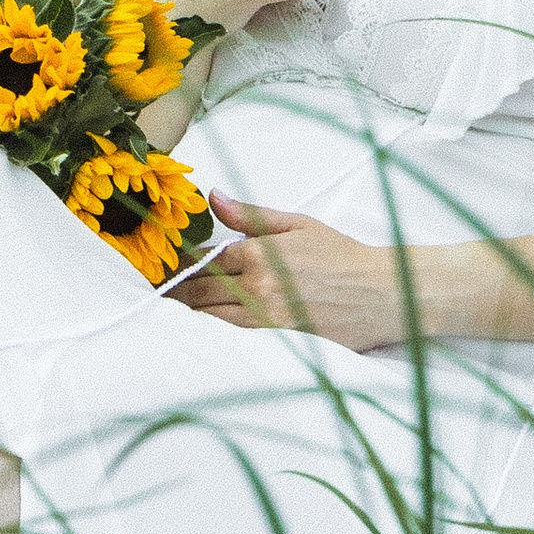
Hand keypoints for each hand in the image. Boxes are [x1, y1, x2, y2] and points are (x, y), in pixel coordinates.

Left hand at [172, 195, 411, 351]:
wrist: (383, 293)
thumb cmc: (342, 256)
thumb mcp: (298, 224)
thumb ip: (251, 215)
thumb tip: (213, 195)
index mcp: (260, 253)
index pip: (205, 259)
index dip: (178, 263)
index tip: (157, 265)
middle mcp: (258, 287)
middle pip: (200, 291)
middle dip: (173, 291)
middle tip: (150, 290)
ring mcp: (267, 316)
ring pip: (211, 316)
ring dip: (186, 312)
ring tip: (165, 308)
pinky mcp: (277, 338)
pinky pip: (234, 333)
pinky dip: (213, 327)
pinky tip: (200, 324)